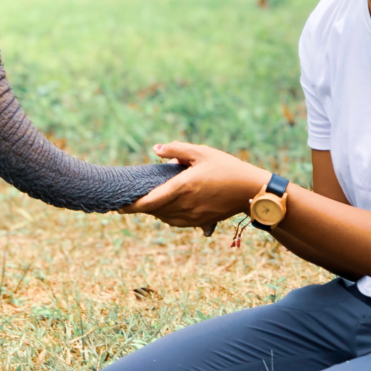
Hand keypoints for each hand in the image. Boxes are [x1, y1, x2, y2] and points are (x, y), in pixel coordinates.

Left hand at [119, 141, 269, 231]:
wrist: (251, 190)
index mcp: (182, 188)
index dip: (132, 206)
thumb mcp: (201, 152)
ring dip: (154, 212)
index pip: (150, 202)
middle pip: (155, 211)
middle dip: (141, 207)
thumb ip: (177, 150)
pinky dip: (167, 216)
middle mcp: (185, 205)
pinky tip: (167, 208)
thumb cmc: (226, 167)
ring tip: (146, 203)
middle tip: (128, 201)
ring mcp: (193, 216)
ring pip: (165, 218)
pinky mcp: (201, 221)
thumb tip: (155, 149)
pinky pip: (177, 222)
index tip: (119, 205)